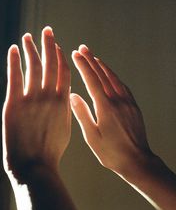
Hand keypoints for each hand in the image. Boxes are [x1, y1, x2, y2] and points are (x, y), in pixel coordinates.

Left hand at [2, 27, 70, 181]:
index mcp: (64, 101)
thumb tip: (68, 96)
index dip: (60, 56)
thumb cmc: (51, 151)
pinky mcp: (14, 103)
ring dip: (30, 48)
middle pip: (50, 63)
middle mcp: (49, 95)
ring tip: (28, 36)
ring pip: (32, 66)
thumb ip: (68, 109)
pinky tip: (13, 49)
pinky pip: (14, 76)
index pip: (64, 71)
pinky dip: (13, 61)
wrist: (35, 166)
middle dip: (48, 44)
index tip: (58, 46)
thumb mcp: (66, 129)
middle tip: (47, 30)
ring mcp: (32, 98)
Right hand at [70, 45, 151, 176]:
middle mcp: (117, 101)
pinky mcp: (133, 107)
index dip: (83, 66)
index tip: (75, 54)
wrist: (137, 161)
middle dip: (91, 60)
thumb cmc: (112, 153)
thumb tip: (73, 95)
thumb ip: (82, 114)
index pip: (91, 80)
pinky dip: (114, 77)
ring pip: (114, 78)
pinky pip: (123, 86)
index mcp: (105, 108)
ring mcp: (127, 103)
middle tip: (83, 48)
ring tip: (94, 57)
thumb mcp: (92, 136)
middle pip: (102, 75)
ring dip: (103, 66)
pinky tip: (110, 75)